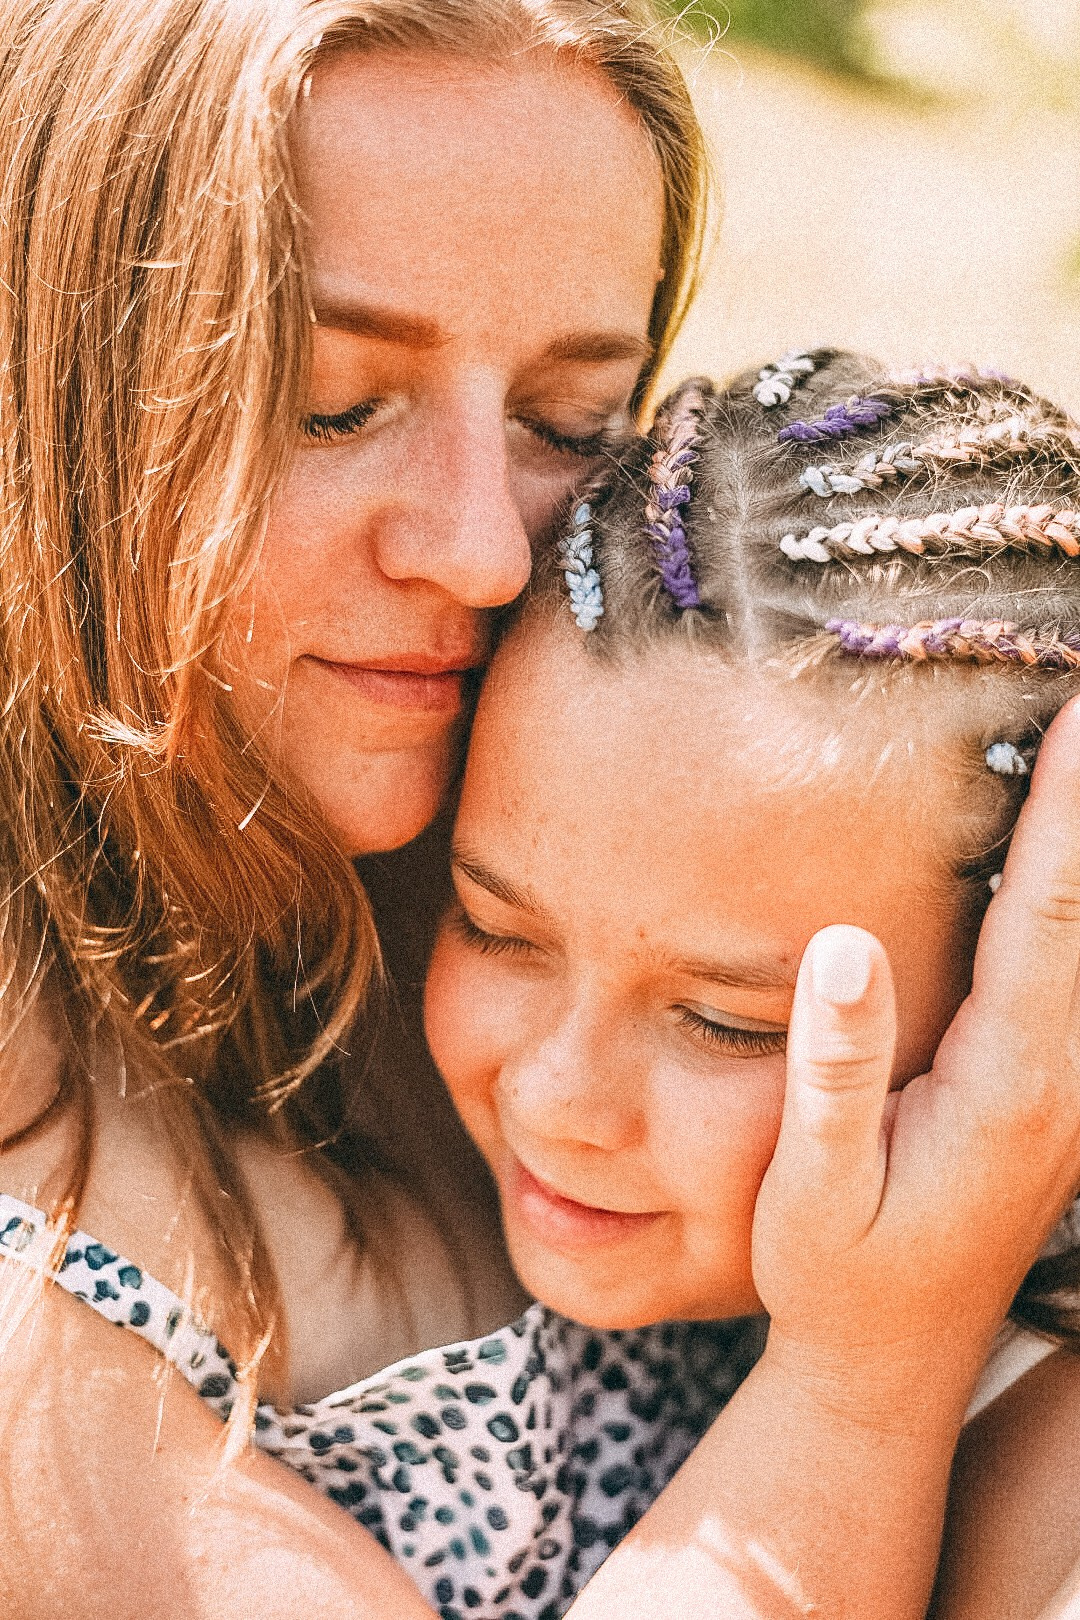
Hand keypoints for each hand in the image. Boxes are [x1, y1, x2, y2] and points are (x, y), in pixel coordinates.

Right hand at [752, 696, 1079, 1417]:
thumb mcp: (813, 1191)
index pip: (1047, 916)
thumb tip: (843, 944)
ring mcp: (1075, 1090)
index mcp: (1009, 1087)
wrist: (893, 1364)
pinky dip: (1079, 905)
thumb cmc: (839, 1279)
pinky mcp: (1061, 1098)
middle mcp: (1066, 1078)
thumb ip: (832, 1069)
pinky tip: (1063, 867)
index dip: (1070, 808)